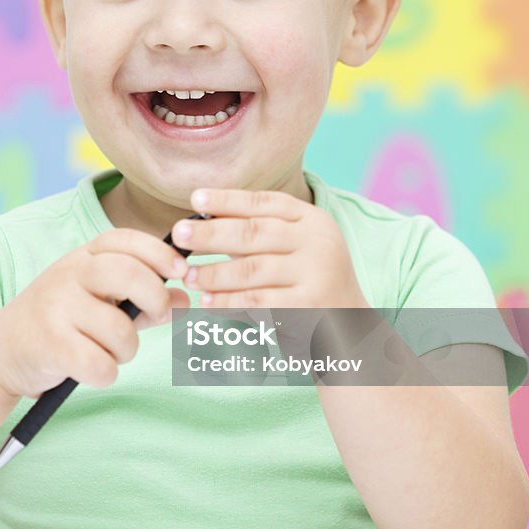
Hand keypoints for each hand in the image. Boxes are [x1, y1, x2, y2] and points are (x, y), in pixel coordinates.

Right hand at [0, 229, 190, 397]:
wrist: (1, 351)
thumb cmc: (61, 323)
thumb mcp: (99, 300)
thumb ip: (143, 298)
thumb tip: (185, 299)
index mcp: (82, 256)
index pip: (125, 240)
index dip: (160, 252)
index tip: (181, 271)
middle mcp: (68, 274)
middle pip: (129, 275)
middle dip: (155, 299)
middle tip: (156, 316)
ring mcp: (56, 307)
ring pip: (121, 330)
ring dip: (126, 350)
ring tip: (108, 352)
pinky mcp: (50, 344)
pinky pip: (102, 365)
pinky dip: (106, 374)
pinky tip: (91, 370)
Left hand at [171, 188, 367, 309]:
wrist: (349, 330)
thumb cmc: (305, 284)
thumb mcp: (292, 250)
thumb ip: (255, 234)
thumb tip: (200, 222)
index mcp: (312, 220)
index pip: (265, 203)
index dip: (228, 200)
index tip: (195, 198)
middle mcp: (317, 242)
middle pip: (254, 232)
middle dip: (212, 233)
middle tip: (179, 235)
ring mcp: (316, 274)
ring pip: (252, 269)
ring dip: (214, 273)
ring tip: (188, 276)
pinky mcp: (309, 306)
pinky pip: (258, 302)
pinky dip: (228, 302)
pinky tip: (207, 303)